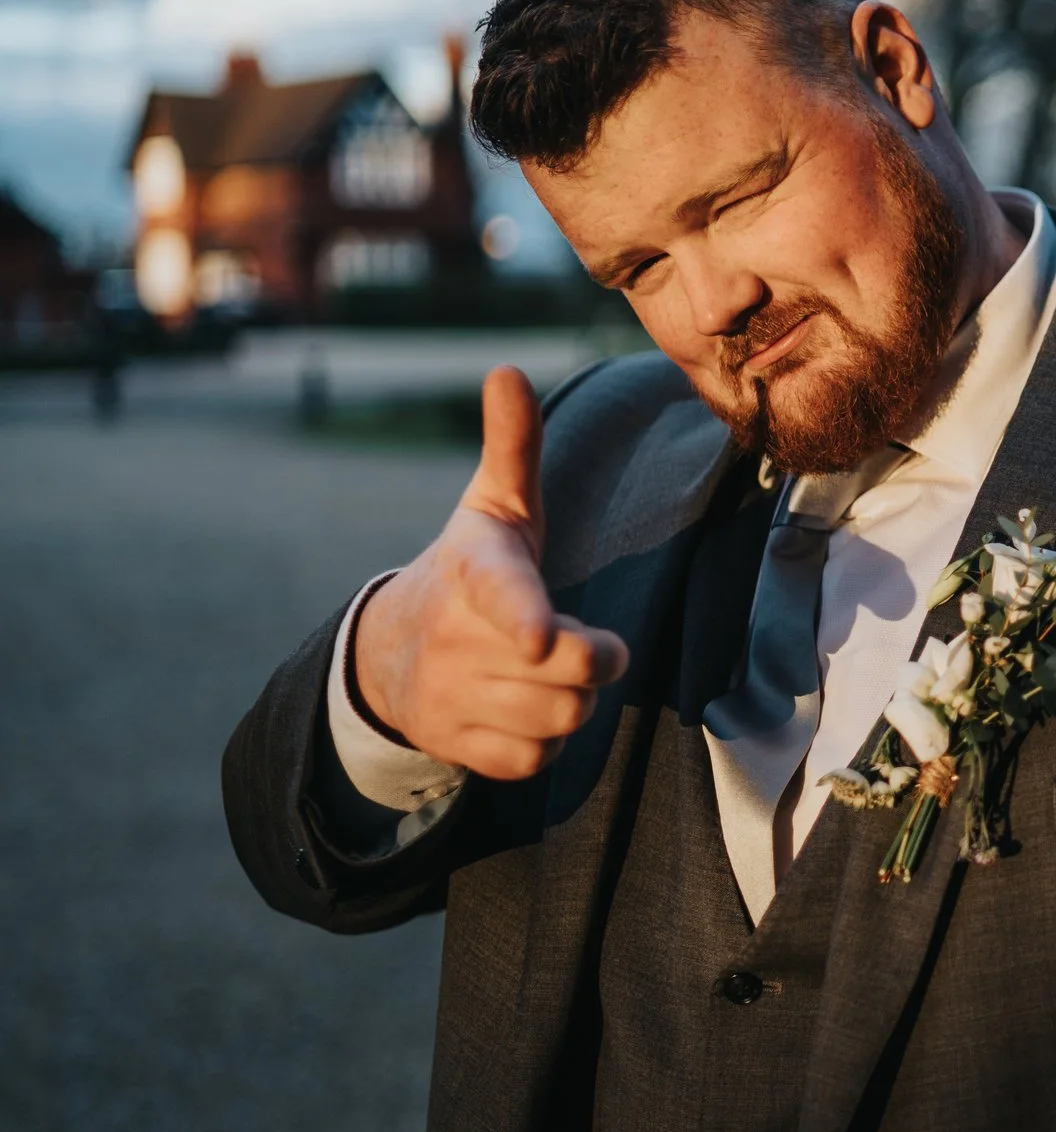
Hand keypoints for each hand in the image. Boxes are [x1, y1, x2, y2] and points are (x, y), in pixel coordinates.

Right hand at [352, 366, 629, 780]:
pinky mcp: (456, 748)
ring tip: (547, 671)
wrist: (387, 653)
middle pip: (569, 674)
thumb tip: (509, 369)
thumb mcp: (493, 507)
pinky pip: (535, 762)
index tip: (541, 638)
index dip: (527, 619)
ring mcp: (451, 698)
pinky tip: (527, 708)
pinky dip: (546, 744)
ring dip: (572, 700)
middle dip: (593, 661)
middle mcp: (455, 639)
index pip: (503, 596)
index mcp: (474, 573)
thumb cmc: (470, 570)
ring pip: (560, 719)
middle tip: (582, 639)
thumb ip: (513, 445)